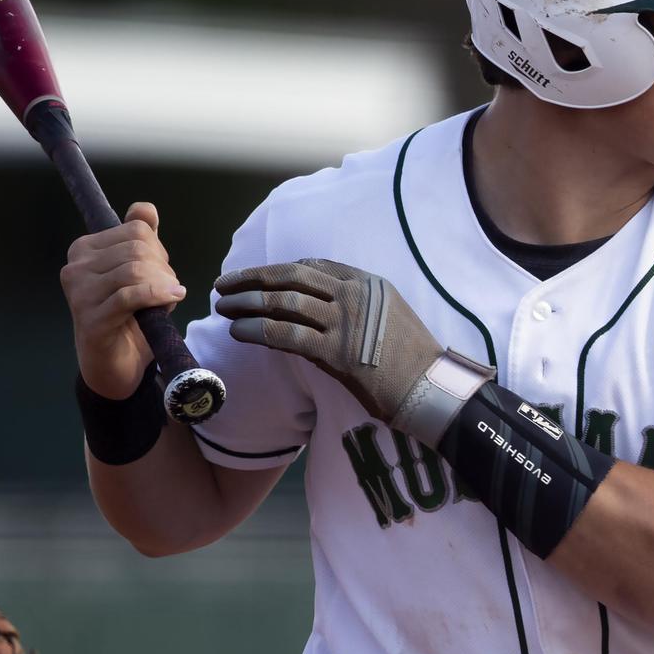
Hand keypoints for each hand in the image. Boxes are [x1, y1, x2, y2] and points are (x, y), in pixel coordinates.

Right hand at [60, 202, 185, 398]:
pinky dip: (158, 295)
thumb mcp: (142, 271)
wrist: (116, 362)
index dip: (159, 249)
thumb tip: (144, 208)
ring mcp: (80, 293)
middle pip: (137, 249)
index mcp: (85, 249)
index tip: (160, 270)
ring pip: (135, 270)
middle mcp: (76, 267)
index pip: (136, 230)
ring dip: (163, 284)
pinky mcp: (91, 318)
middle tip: (167, 288)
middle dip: (163, 268)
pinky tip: (172, 299)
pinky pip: (131, 295)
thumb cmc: (131, 314)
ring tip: (167, 298)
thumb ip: (143, 238)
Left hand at [214, 259, 442, 422]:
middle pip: (291, 278)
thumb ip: (356, 302)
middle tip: (224, 284)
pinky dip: (256, 330)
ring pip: (283, 303)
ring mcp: (344, 322)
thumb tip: (316, 302)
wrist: (428, 386)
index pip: (311, 267)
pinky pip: (286, 335)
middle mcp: (353, 295)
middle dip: (252, 278)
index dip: (276, 270)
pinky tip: (237, 332)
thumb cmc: (410, 355)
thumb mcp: (388, 312)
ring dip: (247, 303)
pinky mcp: (336, 352)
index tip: (253, 276)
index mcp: (366, 282)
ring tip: (224, 307)